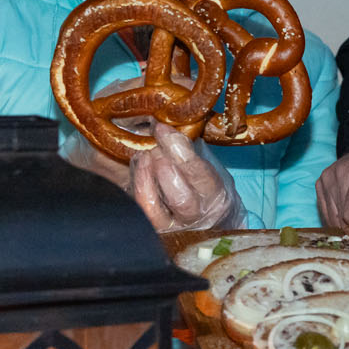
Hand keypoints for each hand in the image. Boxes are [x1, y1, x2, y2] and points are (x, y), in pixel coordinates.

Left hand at [130, 122, 244, 231]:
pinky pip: (136, 210)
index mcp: (216, 196)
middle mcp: (195, 217)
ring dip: (143, 177)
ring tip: (142, 156)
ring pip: (151, 207)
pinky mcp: (151, 229)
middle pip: (178, 196)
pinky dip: (133, 186)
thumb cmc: (206, 184)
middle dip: (160, 165)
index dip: (178, 149)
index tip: (162, 129)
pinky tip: (136, 168)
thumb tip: (161, 119)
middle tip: (153, 146)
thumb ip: (189, 145)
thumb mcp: (207, 162)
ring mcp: (171, 228)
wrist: (209, 218)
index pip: (199, 174)